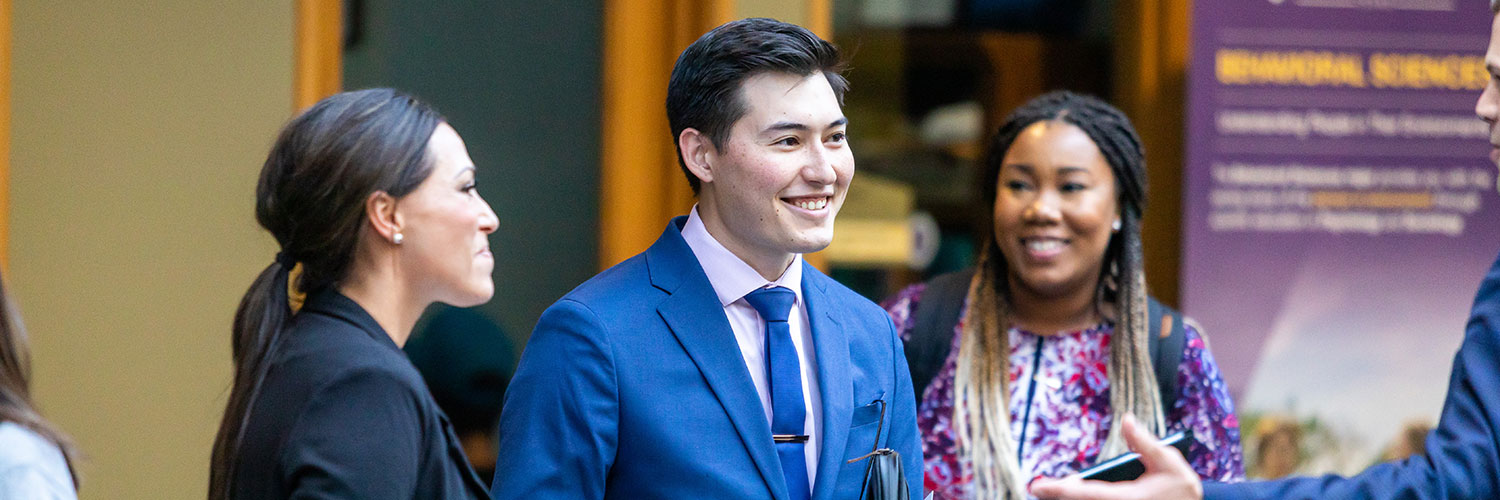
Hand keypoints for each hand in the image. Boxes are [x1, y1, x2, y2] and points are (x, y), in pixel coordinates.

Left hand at [1029, 414, 1202, 499]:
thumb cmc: (1182, 489)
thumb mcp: (1168, 462)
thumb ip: (1145, 442)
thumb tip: (1126, 418)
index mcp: (1127, 499)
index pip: (1085, 494)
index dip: (1059, 489)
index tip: (1037, 485)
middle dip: (1059, 496)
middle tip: (1039, 487)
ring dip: (1070, 499)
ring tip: (1052, 491)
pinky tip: (1072, 494)